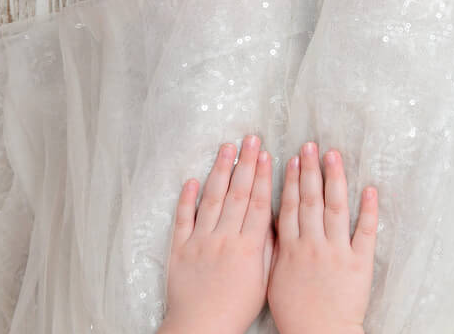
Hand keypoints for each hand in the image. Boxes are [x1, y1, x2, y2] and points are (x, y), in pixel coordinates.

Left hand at [160, 136, 274, 333]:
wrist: (200, 328)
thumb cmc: (235, 310)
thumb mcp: (262, 282)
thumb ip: (268, 251)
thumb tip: (273, 222)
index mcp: (248, 248)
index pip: (258, 204)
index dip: (263, 177)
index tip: (267, 155)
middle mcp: (224, 239)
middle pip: (237, 194)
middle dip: (245, 164)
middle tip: (251, 139)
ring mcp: (200, 242)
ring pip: (212, 199)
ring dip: (220, 171)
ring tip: (227, 148)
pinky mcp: (180, 250)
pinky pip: (183, 218)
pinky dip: (187, 198)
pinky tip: (193, 180)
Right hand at [268, 143, 378, 333]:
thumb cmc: (296, 314)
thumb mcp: (274, 280)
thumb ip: (276, 250)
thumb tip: (274, 223)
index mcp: (290, 250)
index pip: (290, 207)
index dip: (291, 181)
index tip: (291, 159)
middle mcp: (313, 245)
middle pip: (311, 200)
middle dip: (310, 170)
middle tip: (310, 145)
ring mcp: (337, 252)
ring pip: (335, 208)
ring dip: (334, 178)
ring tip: (334, 155)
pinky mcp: (360, 262)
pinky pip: (365, 230)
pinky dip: (368, 209)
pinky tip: (369, 188)